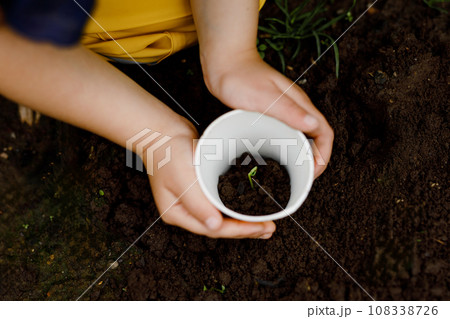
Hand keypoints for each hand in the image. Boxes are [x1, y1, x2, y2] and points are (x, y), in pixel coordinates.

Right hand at [146, 119, 275, 238]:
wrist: (162, 131)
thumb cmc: (167, 150)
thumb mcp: (181, 176)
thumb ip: (197, 202)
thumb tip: (214, 225)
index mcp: (177, 213)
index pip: (212, 229)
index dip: (238, 231)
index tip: (259, 228)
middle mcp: (186, 210)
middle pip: (220, 227)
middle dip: (245, 230)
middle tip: (268, 228)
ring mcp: (194, 201)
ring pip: (223, 217)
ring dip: (244, 221)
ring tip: (265, 224)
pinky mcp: (202, 190)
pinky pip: (223, 203)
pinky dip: (238, 207)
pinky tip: (250, 208)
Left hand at [204, 52, 333, 177]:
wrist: (224, 63)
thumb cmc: (241, 77)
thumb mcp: (265, 97)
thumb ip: (289, 110)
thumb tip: (313, 126)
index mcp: (299, 104)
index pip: (324, 132)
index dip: (323, 154)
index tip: (313, 172)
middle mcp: (295, 108)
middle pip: (315, 137)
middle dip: (313, 160)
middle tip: (301, 178)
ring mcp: (283, 111)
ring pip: (300, 136)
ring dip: (299, 155)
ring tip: (289, 172)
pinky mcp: (270, 114)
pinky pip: (284, 134)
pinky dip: (284, 148)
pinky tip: (273, 157)